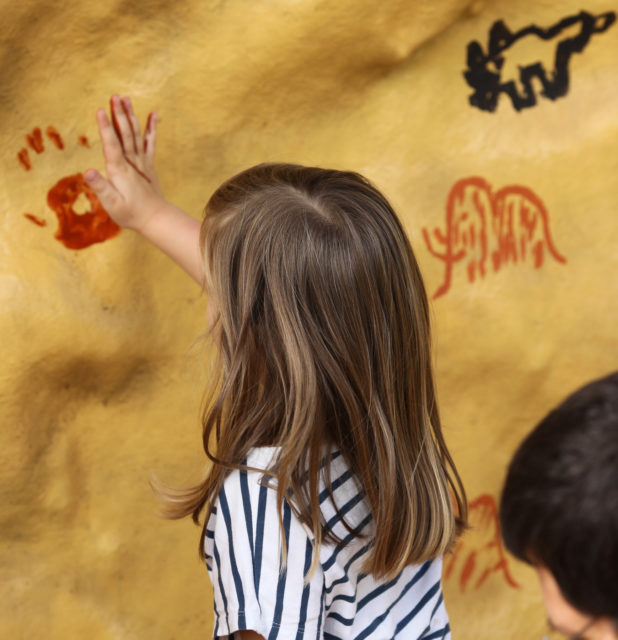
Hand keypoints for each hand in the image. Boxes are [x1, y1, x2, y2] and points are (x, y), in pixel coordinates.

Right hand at [84, 95, 165, 231]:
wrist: (156, 218)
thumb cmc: (131, 213)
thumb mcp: (112, 204)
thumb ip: (100, 187)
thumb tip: (88, 172)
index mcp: (120, 170)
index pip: (111, 145)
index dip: (106, 127)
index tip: (101, 110)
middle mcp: (132, 163)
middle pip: (125, 134)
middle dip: (119, 114)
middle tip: (115, 96)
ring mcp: (142, 162)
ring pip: (136, 134)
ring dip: (131, 116)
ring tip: (126, 99)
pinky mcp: (149, 165)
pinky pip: (150, 143)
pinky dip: (152, 129)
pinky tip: (154, 115)